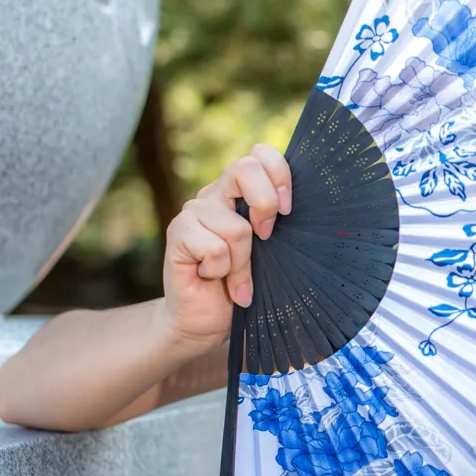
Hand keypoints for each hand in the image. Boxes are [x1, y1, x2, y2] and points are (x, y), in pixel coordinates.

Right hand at [160, 144, 291, 351]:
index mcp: (239, 192)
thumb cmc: (244, 286)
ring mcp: (193, 213)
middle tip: (267, 239)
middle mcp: (215, 195)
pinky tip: (212, 279)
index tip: (288, 211)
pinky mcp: (177, 234)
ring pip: (236, 227)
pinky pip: (214, 248)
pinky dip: (222, 272)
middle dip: (265, 204)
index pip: (260, 155)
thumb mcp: (271, 252)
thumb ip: (277, 224)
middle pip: (244, 169)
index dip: (279, 174)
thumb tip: (299, 210)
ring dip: (242, 264)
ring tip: (235, 280)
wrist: (206, 320)